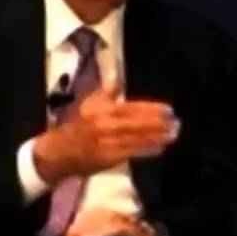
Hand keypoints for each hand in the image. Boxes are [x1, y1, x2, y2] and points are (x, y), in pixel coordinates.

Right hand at [34, 83, 179, 181]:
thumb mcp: (89, 104)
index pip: (133, 107)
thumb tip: (117, 77)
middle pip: (138, 123)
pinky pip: (132, 153)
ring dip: (158, 136)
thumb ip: (106, 91)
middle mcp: (107, 125)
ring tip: (173, 134)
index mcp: (104, 110)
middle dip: (159, 123)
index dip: (152, 109)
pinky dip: (147, 150)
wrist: (59, 150)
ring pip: (137, 138)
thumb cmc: (77, 126)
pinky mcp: (109, 158)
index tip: (168, 109)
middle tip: (176, 122)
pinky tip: (160, 147)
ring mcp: (109, 142)